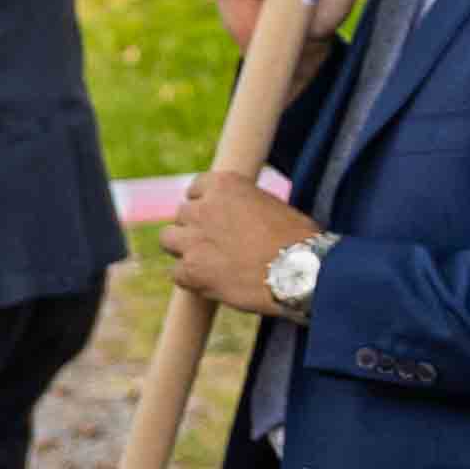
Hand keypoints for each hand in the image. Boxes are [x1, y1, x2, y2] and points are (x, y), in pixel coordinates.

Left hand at [163, 176, 320, 313]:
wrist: (301, 270)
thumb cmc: (297, 239)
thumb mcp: (269, 204)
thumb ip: (241, 206)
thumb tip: (234, 217)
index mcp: (223, 184)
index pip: (195, 189)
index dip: (204, 206)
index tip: (214, 219)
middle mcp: (202, 207)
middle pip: (182, 215)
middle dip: (195, 229)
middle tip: (216, 246)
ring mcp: (193, 239)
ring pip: (168, 239)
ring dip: (184, 250)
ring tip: (207, 263)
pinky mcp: (191, 270)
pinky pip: (176, 273)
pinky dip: (190, 280)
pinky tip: (211, 284)